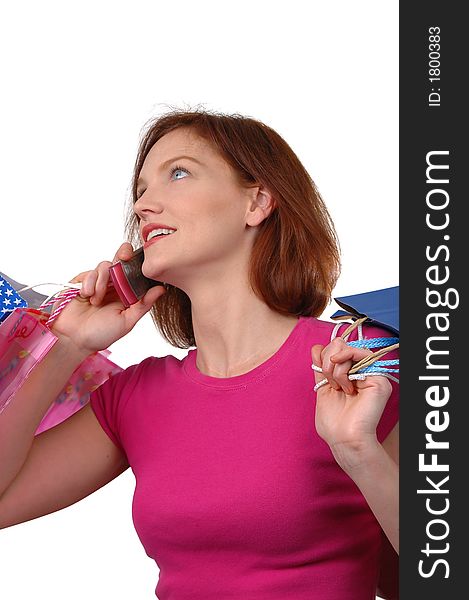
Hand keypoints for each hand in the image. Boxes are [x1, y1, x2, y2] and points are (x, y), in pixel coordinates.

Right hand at [49, 242, 166, 354]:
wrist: (73, 339)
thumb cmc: (101, 334)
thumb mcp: (127, 321)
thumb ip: (143, 304)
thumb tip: (162, 289)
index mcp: (127, 294)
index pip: (136, 272)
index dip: (138, 262)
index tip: (141, 261)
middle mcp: (113, 285)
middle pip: (120, 259)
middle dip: (123, 254)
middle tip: (123, 257)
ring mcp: (97, 282)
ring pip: (105, 265)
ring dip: (102, 281)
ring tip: (96, 301)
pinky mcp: (81, 281)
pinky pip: (89, 273)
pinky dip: (89, 283)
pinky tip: (86, 296)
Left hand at [311, 337, 392, 460]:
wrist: (343, 439)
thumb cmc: (334, 422)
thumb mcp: (322, 389)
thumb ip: (321, 368)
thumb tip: (316, 347)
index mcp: (349, 373)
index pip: (334, 348)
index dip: (323, 355)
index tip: (321, 373)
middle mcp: (361, 370)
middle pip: (339, 343)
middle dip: (327, 361)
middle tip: (330, 381)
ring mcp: (371, 372)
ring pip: (346, 347)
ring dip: (334, 367)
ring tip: (338, 387)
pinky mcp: (379, 377)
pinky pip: (361, 353)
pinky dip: (345, 362)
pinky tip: (342, 380)